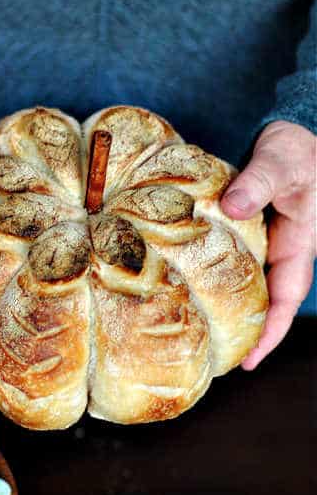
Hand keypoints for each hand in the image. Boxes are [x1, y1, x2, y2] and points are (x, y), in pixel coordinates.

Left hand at [220, 120, 315, 369]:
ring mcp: (267, 243)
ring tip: (205, 339)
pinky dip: (220, 281)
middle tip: (219, 363)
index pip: (286, 298)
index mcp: (299, 243)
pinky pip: (237, 265)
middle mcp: (284, 250)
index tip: (251, 360)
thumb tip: (232, 207)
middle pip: (268, 302)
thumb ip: (257, 183)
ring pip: (251, 286)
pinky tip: (195, 292)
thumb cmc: (295, 147)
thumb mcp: (280, 162)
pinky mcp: (250, 234)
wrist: (294, 131)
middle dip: (249, 334)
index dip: (271, 331)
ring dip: (233, 312)